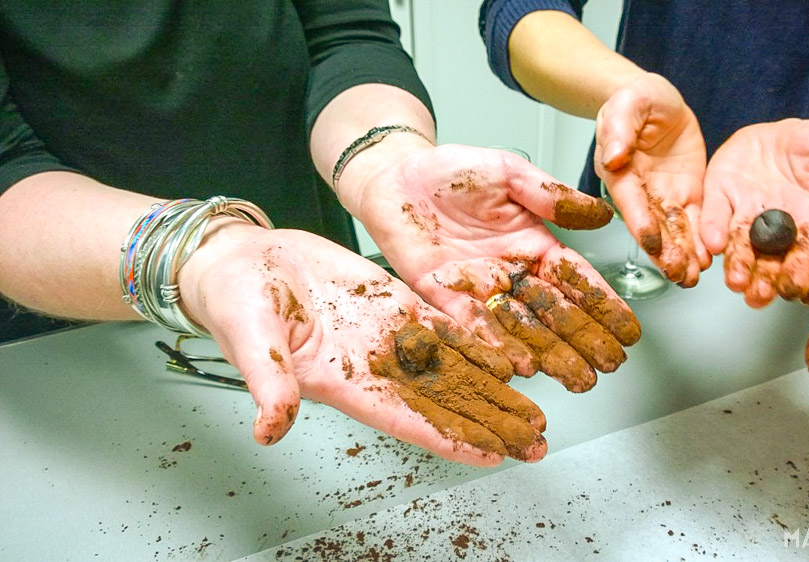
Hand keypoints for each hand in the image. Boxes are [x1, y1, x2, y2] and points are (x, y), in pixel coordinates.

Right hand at [177, 222, 545, 465]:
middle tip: (533, 440)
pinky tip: (507, 356)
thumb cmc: (236, 304)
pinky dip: (477, 342)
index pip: (409, 420)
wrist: (243, 263)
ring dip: (494, 390)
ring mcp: (389, 336)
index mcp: (345, 382)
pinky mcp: (395, 304)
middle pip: (444, 402)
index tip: (491, 455)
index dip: (451, 438)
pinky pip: (444, 327)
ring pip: (454, 368)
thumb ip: (269, 384)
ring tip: (533, 409)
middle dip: (489, 422)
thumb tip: (270, 428)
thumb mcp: (250, 342)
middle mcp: (376, 366)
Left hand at [351, 143, 641, 392]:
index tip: (628, 330)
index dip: (604, 305)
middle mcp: (511, 274)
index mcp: (533, 244)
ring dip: (552, 355)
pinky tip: (520, 367)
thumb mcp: (507, 172)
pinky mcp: (445, 302)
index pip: (577, 280)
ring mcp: (480, 292)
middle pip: (556, 314)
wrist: (393, 178)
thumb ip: (550, 195)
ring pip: (523, 330)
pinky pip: (474, 330)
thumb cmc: (450, 170)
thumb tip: (602, 214)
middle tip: (610, 366)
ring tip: (579, 378)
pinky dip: (497, 349)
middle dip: (586, 341)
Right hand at [595, 72, 709, 286]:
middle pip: (652, 226)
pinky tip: (708, 259)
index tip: (650, 241)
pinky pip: (695, 220)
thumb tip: (614, 156)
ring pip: (674, 231)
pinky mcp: (688, 195)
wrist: (659, 102)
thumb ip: (620, 129)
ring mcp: (665, 196)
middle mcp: (641, 191)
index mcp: (621, 172)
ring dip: (683, 255)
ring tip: (693, 277)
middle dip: (664, 252)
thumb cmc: (636, 100)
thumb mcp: (629, 104)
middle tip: (677, 273)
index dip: (640, 222)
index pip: (631, 202)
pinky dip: (701, 241)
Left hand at [701, 119, 808, 306]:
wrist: (782, 134)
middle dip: (764, 280)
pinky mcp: (720, 194)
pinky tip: (713, 242)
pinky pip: (714, 212)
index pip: (807, 253)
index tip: (794, 288)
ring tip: (736, 282)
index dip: (801, 272)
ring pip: (739, 243)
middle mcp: (775, 224)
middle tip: (758, 296)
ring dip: (737, 264)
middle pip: (770, 258)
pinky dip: (712, 228)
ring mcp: (745, 211)